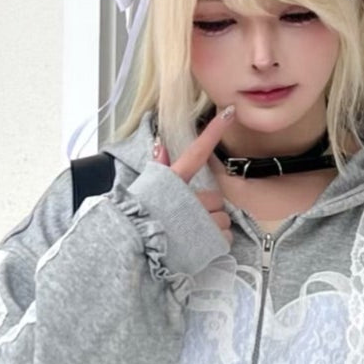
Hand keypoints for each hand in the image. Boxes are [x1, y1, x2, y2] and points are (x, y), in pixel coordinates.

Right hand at [153, 105, 234, 246]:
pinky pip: (225, 236)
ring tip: (193, 235)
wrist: (135, 250)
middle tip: (189, 219)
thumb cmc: (139, 220)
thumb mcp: (146, 192)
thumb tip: (160, 145)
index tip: (229, 113)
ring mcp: (202, 220)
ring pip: (222, 218)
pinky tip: (201, 245)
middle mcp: (191, 199)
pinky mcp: (211, 241)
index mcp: (175, 183)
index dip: (213, 132)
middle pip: (215, 198)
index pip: (196, 153)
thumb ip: (158, 169)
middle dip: (206, 209)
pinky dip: (217, 242)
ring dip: (212, 226)